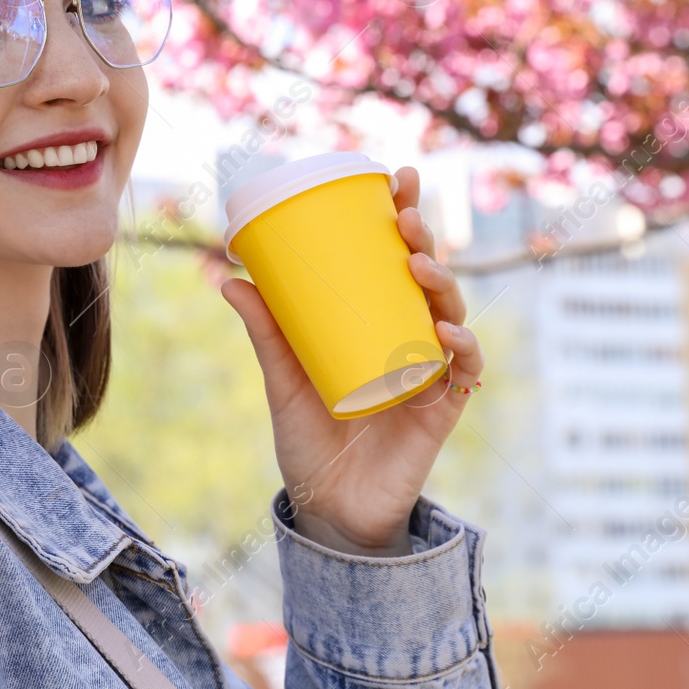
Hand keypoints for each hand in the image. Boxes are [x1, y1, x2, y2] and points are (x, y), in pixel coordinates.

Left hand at [220, 165, 482, 556]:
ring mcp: (429, 372)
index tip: (400, 177)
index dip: (406, 216)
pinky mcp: (441, 410)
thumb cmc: (308, 440)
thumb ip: (265, 331)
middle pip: (430, 277)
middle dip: (425, 238)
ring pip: (452, 313)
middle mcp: (409, 338)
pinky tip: (448, 332)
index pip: (397, 258)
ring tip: (418, 264)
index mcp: (377, 320)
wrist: (327, 510)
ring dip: (443, 283)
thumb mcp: (282, 377)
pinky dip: (463, 349)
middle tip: (405, 213)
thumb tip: (225, 275)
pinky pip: (464, 373)